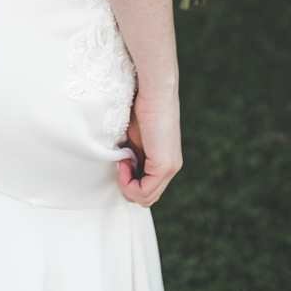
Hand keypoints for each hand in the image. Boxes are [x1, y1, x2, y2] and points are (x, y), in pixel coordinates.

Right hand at [117, 90, 181, 206]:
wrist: (154, 92)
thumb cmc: (141, 107)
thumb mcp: (133, 138)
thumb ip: (132, 156)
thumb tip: (122, 168)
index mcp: (164, 161)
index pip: (148, 189)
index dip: (129, 183)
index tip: (119, 162)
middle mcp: (171, 167)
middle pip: (148, 197)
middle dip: (128, 187)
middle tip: (119, 164)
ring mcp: (170, 168)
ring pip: (147, 198)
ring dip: (127, 185)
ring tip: (121, 163)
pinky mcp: (164, 166)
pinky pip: (145, 192)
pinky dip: (128, 183)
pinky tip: (123, 163)